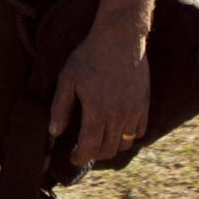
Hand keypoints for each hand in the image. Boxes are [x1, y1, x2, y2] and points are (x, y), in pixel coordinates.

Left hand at [50, 17, 149, 165]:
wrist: (119, 40)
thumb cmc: (89, 57)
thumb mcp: (68, 79)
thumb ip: (61, 108)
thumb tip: (54, 132)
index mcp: (96, 112)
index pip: (90, 147)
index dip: (80, 157)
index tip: (73, 158)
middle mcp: (118, 116)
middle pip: (107, 149)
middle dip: (94, 154)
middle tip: (84, 149)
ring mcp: (134, 111)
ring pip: (124, 144)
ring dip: (111, 146)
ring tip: (100, 140)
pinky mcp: (144, 105)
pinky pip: (139, 132)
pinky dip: (128, 136)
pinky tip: (117, 129)